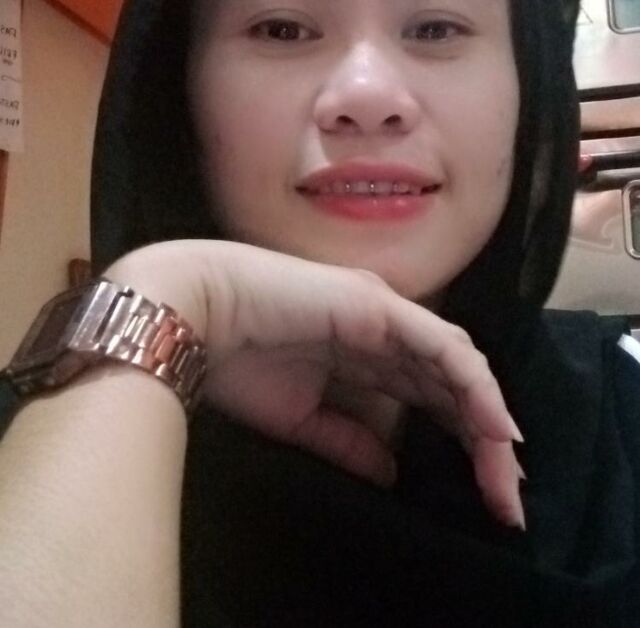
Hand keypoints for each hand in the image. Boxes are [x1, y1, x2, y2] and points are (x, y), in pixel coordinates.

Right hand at [106, 239, 525, 528]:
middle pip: (453, 387)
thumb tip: (390, 473)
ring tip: (506, 474)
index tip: (486, 494)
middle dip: (484, 443)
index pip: (431, 398)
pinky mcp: (381, 307)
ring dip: (487, 421)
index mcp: (368, 353)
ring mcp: (387, 314)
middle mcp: (387, 331)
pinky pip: (441, 347)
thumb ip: (349, 441)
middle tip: (508, 500)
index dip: (463, 441)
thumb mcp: (302, 419)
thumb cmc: (236, 360)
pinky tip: (494, 426)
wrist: (193, 316)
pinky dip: (473, 385)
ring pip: (457, 367)